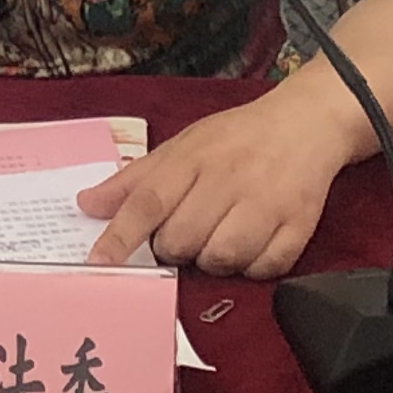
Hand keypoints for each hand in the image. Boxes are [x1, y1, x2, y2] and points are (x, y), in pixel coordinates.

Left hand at [80, 85, 363, 278]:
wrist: (306, 123)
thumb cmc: (236, 139)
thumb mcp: (181, 147)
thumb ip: (134, 180)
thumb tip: (86, 205)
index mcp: (194, 158)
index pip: (148, 202)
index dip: (120, 236)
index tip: (98, 262)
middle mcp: (229, 180)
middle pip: (181, 241)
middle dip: (175, 247)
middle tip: (189, 228)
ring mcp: (267, 204)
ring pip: (221, 260)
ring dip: (213, 259)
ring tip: (220, 235)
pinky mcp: (299, 225)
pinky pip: (263, 269)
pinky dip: (252, 266)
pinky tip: (251, 243)